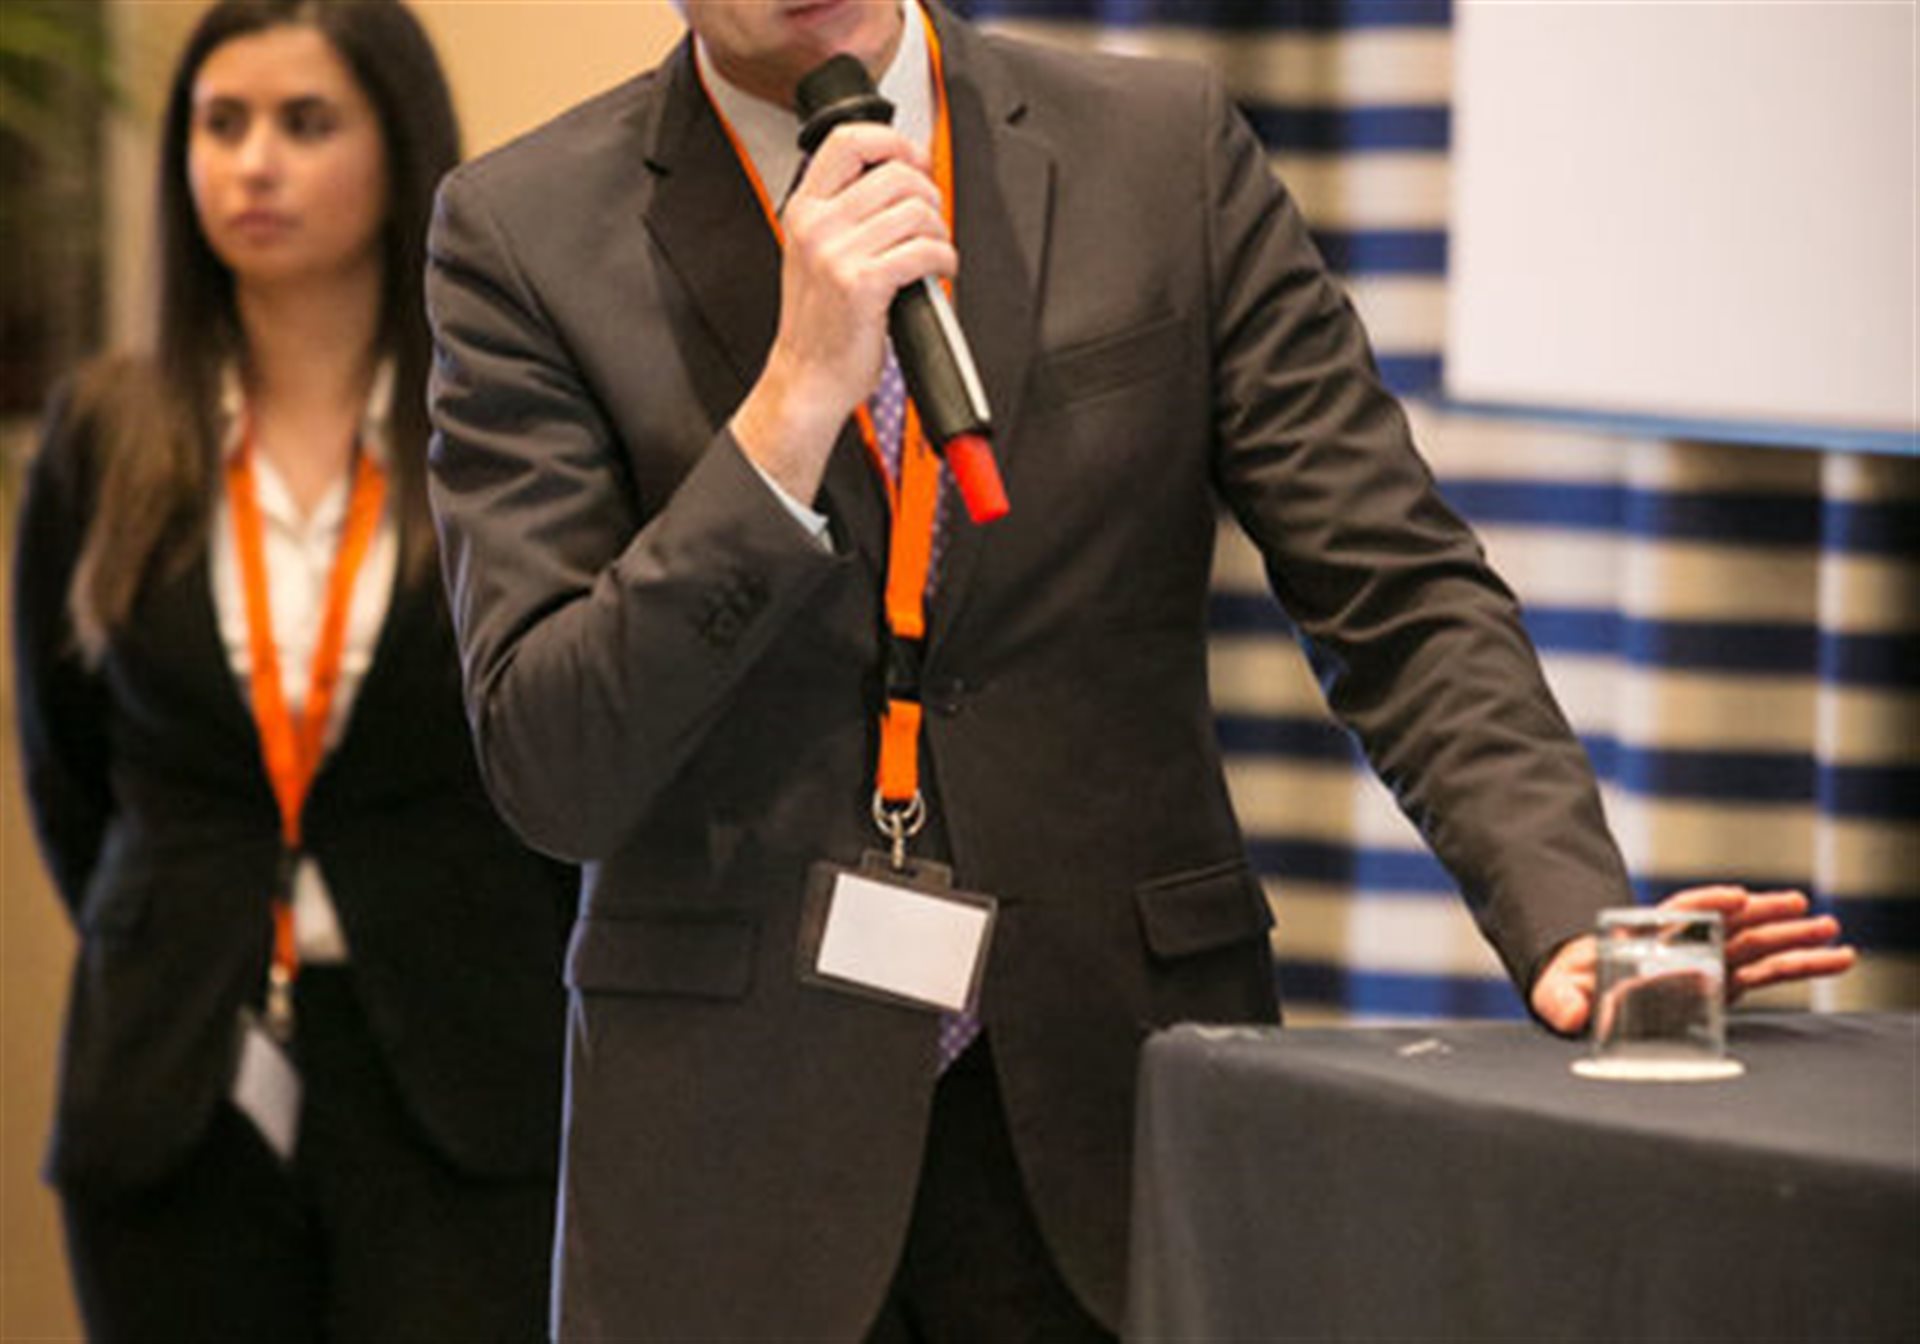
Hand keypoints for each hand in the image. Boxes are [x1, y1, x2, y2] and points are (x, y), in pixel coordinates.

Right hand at [731, 122, 954, 503]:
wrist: (806, 377)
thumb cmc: (818, 322)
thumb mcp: (814, 253)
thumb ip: (844, 212)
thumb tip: (899, 176)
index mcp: (804, 210)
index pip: (849, 140)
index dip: (894, 142)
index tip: (914, 161)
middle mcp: (817, 226)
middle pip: (895, 173)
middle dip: (928, 194)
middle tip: (931, 220)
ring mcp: (837, 254)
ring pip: (916, 211)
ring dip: (940, 230)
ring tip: (934, 251)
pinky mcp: (863, 284)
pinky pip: (924, 250)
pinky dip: (945, 259)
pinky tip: (940, 271)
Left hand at [1529, 885, 1856, 1034]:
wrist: (1577, 997)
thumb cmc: (1568, 990)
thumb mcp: (1557, 994)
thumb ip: (1562, 1003)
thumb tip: (1574, 1015)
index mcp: (1645, 938)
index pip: (1679, 911)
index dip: (1706, 902)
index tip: (1736, 898)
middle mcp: (1681, 945)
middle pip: (1727, 923)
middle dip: (1765, 915)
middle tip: (1803, 908)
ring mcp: (1705, 963)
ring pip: (1755, 946)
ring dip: (1792, 938)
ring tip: (1833, 930)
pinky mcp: (1720, 985)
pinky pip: (1763, 974)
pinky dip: (1795, 966)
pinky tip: (1831, 960)